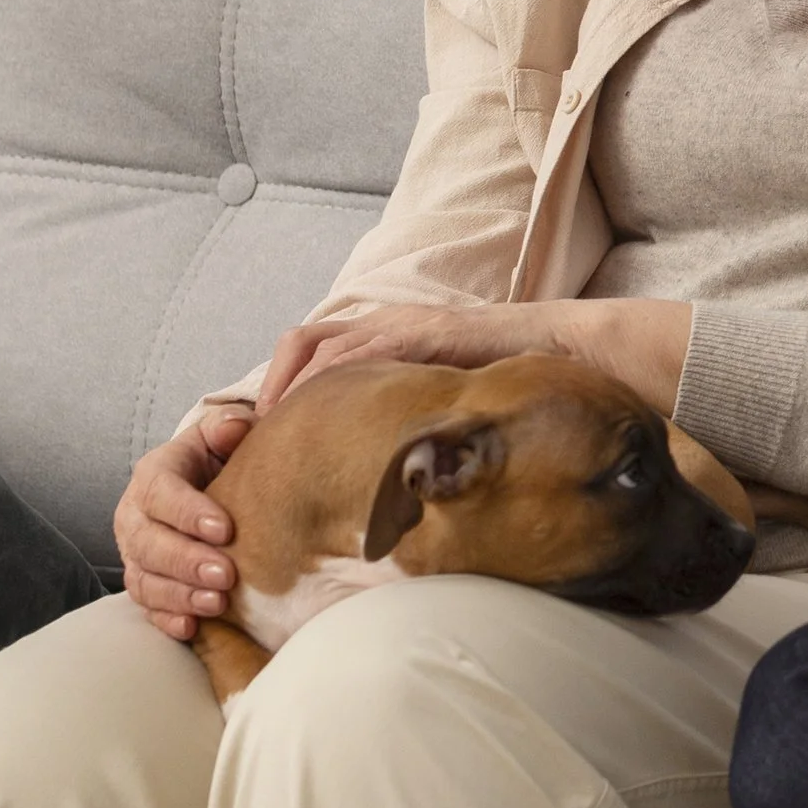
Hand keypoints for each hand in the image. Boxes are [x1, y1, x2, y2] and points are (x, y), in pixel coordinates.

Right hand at [115, 409, 256, 640]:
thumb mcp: (222, 434)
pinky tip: (191, 627)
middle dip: (186, 561)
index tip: (226, 529)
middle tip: (225, 575)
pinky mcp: (143, 581)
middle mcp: (135, 515)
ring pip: (144, 578)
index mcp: (154, 473)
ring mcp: (136, 553)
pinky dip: (166, 618)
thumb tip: (235, 428)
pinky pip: (146, 605)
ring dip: (179, 595)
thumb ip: (228, 427)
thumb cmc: (220, 458)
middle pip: (148, 542)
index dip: (188, 512)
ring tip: (217, 604)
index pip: (161, 491)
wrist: (206, 486)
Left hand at [254, 297, 690, 413]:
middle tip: (249, 434)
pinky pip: (356, 350)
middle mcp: (385, 328)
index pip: (313, 354)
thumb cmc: (503, 390)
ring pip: (317, 342)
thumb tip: (389, 481)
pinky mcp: (416, 332)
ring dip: (286, 382)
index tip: (260, 436)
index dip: (280, 389)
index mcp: (386, 344)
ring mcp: (399, 326)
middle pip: (301, 342)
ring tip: (268, 427)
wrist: (559, 352)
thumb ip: (407, 428)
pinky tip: (313, 412)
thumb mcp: (441, 408)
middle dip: (268, 385)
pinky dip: (325, 378)